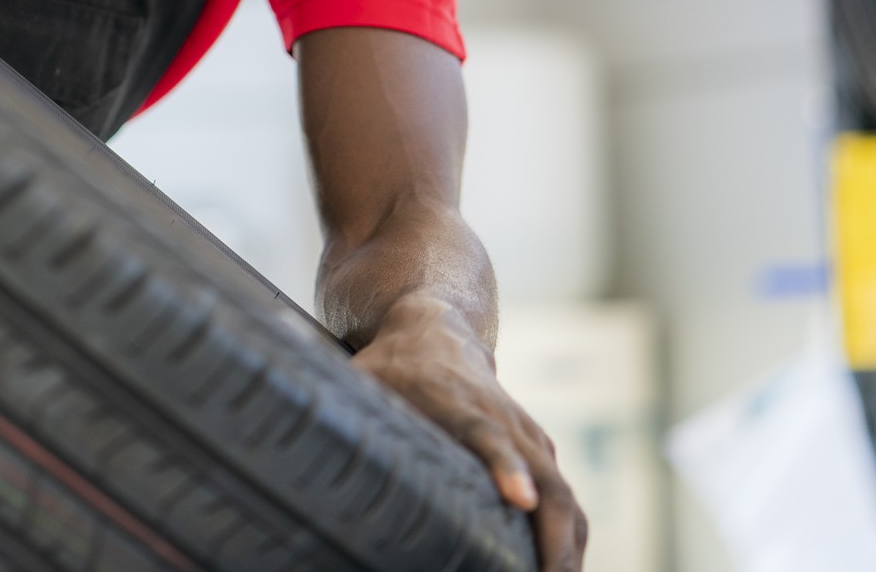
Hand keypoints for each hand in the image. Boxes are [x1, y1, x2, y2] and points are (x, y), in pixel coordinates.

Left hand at [354, 294, 585, 570]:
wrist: (436, 326)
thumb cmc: (391, 365)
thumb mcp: (361, 381)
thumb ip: (342, 416)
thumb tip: (306, 458)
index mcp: (458, 402)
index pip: (486, 435)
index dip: (503, 467)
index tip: (518, 500)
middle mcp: (504, 419)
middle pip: (544, 479)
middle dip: (554, 539)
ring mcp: (527, 436)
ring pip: (563, 496)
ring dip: (567, 549)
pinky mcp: (538, 449)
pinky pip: (564, 499)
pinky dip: (569, 539)